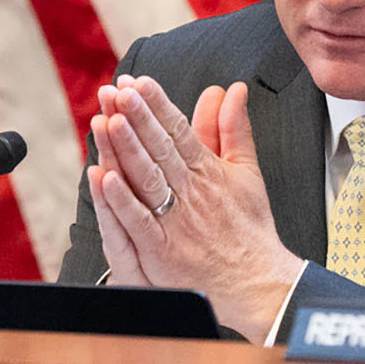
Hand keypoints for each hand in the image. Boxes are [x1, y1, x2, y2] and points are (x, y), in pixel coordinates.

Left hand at [93, 77, 302, 343]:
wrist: (259, 282)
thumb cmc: (250, 228)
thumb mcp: (247, 170)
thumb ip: (234, 128)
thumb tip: (235, 89)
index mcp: (208, 170)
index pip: (179, 130)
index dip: (157, 104)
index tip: (138, 81)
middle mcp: (191, 192)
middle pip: (160, 148)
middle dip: (138, 117)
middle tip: (119, 90)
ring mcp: (175, 222)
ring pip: (147, 178)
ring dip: (127, 149)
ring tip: (109, 119)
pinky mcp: (163, 251)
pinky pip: (139, 222)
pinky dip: (122, 200)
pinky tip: (106, 177)